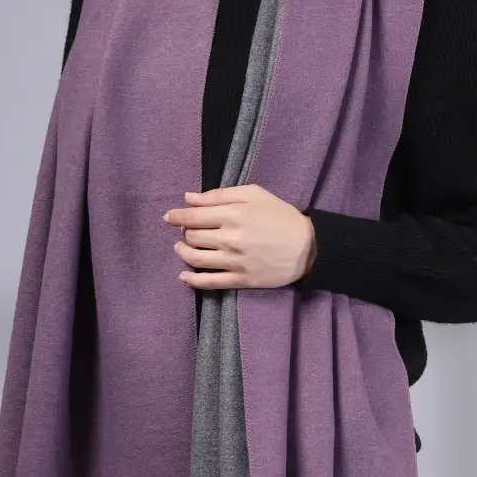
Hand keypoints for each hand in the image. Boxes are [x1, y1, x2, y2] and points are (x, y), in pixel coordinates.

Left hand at [163, 185, 316, 289]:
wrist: (308, 247)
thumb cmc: (281, 216)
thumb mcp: (254, 194)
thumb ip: (220, 195)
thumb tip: (188, 198)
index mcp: (233, 214)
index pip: (192, 216)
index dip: (176, 216)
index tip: (169, 217)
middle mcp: (230, 238)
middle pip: (192, 236)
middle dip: (184, 232)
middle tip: (187, 230)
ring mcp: (234, 261)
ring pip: (195, 259)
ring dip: (182, 252)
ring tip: (181, 248)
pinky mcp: (241, 279)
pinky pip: (209, 282)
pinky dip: (192, 280)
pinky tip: (183, 276)